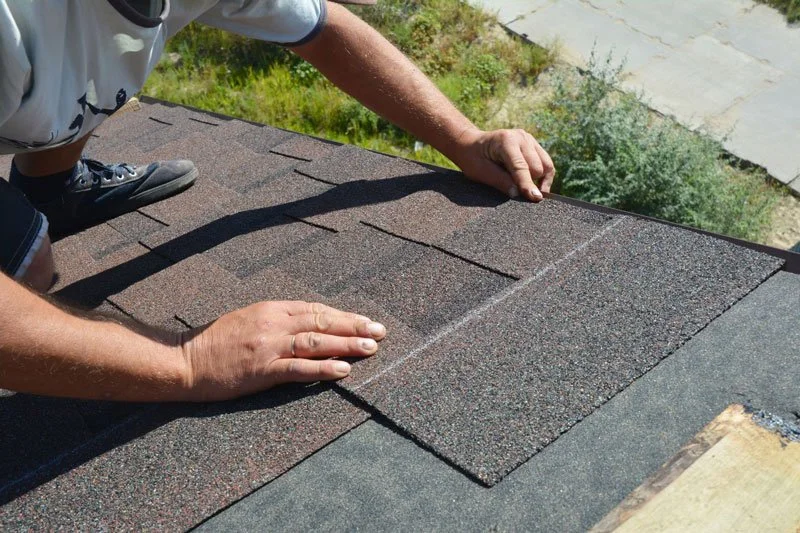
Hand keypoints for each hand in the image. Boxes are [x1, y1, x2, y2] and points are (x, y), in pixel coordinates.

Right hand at [178, 300, 385, 400]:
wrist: (185, 360)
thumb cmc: (215, 341)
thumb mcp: (249, 318)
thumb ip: (278, 319)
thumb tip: (309, 323)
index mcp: (271, 309)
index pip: (315, 309)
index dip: (343, 316)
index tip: (365, 320)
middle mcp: (274, 323)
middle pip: (322, 321)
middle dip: (354, 326)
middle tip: (380, 331)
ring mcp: (269, 346)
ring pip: (316, 342)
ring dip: (347, 345)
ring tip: (371, 348)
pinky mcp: (262, 370)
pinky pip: (299, 369)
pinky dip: (324, 369)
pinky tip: (343, 370)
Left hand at [453, 128, 554, 201]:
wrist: (471, 144)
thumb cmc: (472, 158)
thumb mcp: (481, 172)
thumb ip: (500, 181)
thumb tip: (518, 194)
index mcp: (506, 141)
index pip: (521, 167)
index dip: (527, 184)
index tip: (535, 198)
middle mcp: (521, 137)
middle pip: (537, 167)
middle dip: (530, 182)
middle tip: (517, 192)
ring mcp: (529, 139)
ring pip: (546, 165)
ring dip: (539, 180)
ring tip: (528, 191)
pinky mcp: (533, 144)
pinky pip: (546, 162)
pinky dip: (542, 175)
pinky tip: (534, 184)